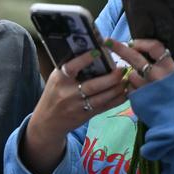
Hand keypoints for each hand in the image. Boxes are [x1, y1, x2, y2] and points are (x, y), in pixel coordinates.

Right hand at [23, 50, 127, 173]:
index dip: (85, 59)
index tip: (98, 51)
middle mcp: (68, 93)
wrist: (47, 122)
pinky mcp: (86, 116)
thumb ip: (70, 70)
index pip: (72, 67)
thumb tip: (92, 54)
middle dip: (111, 77)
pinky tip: (125, 92)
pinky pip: (105, 106)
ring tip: (126, 79)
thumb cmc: (53, 95)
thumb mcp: (55, 79)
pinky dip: (117, 99)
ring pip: (102, 97)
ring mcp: (78, 106)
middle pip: (93, 85)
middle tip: (122, 69)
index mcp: (59, 79)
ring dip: (117, 88)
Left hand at [106, 38, 173, 90]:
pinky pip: (130, 89)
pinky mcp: (138, 98)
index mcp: (170, 68)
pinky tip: (142, 95)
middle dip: (119, 48)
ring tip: (143, 85)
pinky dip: (133, 89)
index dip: (142, 43)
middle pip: (134, 57)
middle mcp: (157, 75)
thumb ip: (169, 64)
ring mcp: (146, 87)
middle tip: (108, 42)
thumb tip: (157, 52)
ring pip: (131, 75)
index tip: (133, 42)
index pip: (155, 47)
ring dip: (132, 77)